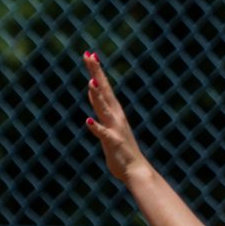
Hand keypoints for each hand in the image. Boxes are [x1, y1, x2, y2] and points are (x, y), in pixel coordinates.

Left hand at [82, 51, 150, 183]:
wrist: (136, 171)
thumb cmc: (122, 151)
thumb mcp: (109, 126)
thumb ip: (101, 110)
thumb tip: (93, 95)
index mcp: (114, 112)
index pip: (104, 87)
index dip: (97, 71)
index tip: (90, 55)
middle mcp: (115, 117)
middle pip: (104, 91)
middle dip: (96, 74)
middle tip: (89, 56)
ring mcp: (115, 129)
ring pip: (104, 109)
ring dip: (98, 96)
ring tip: (91, 83)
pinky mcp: (113, 142)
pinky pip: (103, 133)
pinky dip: (96, 127)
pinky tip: (88, 121)